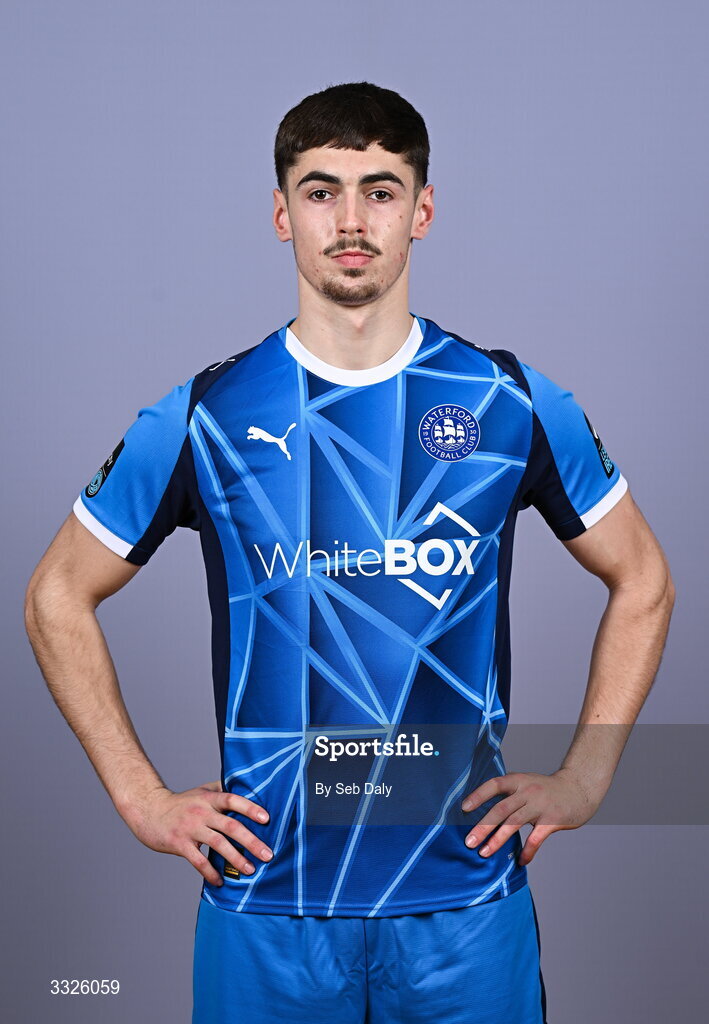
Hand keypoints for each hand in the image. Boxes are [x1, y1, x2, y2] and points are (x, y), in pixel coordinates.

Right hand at [120, 780, 272, 885]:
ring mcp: (190, 828)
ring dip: (236, 858)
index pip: (233, 800)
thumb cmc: (180, 802)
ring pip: (218, 844)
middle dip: (251, 841)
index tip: (267, 819)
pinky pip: (198, 860)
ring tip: (250, 870)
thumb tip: (247, 788)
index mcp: (209, 798)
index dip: (250, 808)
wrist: (148, 810)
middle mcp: (201, 812)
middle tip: (268, 854)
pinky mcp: (178, 843)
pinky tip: (220, 881)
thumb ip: (221, 790)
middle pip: (230, 826)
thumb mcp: (200, 791)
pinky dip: (210, 872)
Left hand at [461, 767, 602, 865]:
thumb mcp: (526, 783)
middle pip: (501, 809)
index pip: (494, 785)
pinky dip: (527, 851)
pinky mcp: (553, 819)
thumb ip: (509, 794)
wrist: (579, 788)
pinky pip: (536, 838)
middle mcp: (527, 791)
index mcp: (518, 780)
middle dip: (483, 826)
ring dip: (497, 840)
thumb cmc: (547, 789)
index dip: (478, 795)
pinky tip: (520, 861)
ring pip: (514, 823)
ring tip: (484, 853)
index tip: (463, 808)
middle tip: (469, 842)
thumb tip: (483, 813)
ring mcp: (540, 805)